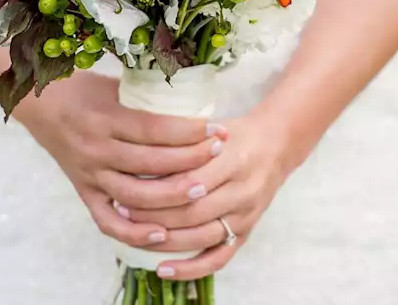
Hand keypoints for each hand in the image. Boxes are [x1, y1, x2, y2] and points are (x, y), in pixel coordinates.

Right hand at [13, 72, 228, 250]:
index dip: (189, 132)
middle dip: (191, 160)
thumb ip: (149, 98)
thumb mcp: (115, 85)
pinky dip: (135, 233)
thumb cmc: (83, 90)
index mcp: (105, 118)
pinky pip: (108, 222)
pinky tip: (163, 234)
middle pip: (150, 164)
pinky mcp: (84, 193)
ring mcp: (89, 175)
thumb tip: (197, 100)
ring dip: (171, 197)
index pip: (154, 129)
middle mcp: (96, 150)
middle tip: (219, 153)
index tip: (216, 129)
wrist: (39, 104)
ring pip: (135, 197)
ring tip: (202, 189)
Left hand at [119, 112, 295, 280]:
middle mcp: (242, 190)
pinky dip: (191, 268)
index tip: (124, 190)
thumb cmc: (233, 134)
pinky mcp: (246, 232)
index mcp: (233, 160)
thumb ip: (180, 144)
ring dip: (165, 241)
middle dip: (153, 215)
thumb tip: (135, 160)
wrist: (276, 145)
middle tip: (122, 213)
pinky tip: (163, 269)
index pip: (188, 182)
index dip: (154, 190)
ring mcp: (246, 215)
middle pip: (191, 212)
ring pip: (201, 237)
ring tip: (136, 236)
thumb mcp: (209, 129)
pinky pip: (219, 258)